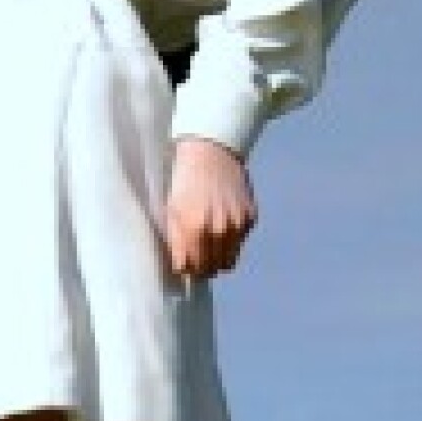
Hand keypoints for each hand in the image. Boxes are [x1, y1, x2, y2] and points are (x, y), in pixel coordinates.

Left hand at [165, 138, 258, 278]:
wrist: (211, 151)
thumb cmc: (185, 180)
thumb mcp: (171, 209)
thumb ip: (176, 241)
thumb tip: (182, 267)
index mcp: (194, 227)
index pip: (190, 268)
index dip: (184, 268)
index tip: (182, 264)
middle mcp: (218, 229)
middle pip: (211, 269)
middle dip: (201, 269)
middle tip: (195, 261)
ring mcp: (237, 223)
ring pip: (228, 261)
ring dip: (217, 259)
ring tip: (208, 246)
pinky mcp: (250, 217)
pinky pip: (240, 243)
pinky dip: (231, 241)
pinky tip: (221, 225)